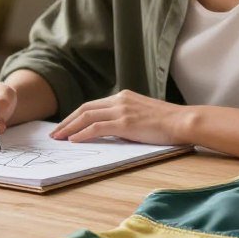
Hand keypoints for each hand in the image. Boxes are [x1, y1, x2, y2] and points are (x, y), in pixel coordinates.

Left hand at [50, 90, 189, 144]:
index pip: (92, 105)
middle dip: (67, 122)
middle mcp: (119, 100)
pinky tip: (73, 140)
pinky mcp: (125, 123)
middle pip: (84, 109)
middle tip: (55, 133)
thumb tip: (110, 130)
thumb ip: (125, 118)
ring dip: (69, 128)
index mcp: (123, 97)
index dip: (75, 116)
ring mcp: (121, 110)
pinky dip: (82, 133)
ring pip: (86, 117)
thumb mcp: (141, 114)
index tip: (65, 126)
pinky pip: (97, 127)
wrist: (183, 121)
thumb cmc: (167, 122)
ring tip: (58, 138)